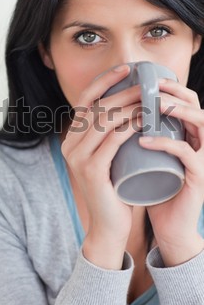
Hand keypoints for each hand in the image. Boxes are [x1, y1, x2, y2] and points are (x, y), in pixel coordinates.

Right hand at [61, 65, 141, 268]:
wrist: (108, 224)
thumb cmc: (114, 187)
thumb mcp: (107, 156)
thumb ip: (110, 136)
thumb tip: (130, 107)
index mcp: (72, 138)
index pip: (85, 100)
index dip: (104, 81)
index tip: (126, 69)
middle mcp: (70, 145)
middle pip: (98, 108)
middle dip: (124, 92)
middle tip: (148, 86)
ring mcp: (77, 158)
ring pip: (105, 121)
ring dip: (130, 107)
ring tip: (151, 102)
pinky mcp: (90, 170)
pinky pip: (112, 140)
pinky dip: (129, 127)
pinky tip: (145, 120)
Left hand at [139, 78, 203, 265]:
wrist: (169, 225)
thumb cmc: (154, 188)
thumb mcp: (147, 157)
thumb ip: (137, 138)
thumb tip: (110, 117)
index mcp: (191, 135)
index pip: (187, 101)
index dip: (170, 85)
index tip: (143, 79)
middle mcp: (202, 142)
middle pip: (196, 104)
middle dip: (172, 91)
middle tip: (147, 87)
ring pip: (199, 122)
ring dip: (174, 110)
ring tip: (148, 107)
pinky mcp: (200, 176)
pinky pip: (186, 152)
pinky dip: (164, 143)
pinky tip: (143, 140)